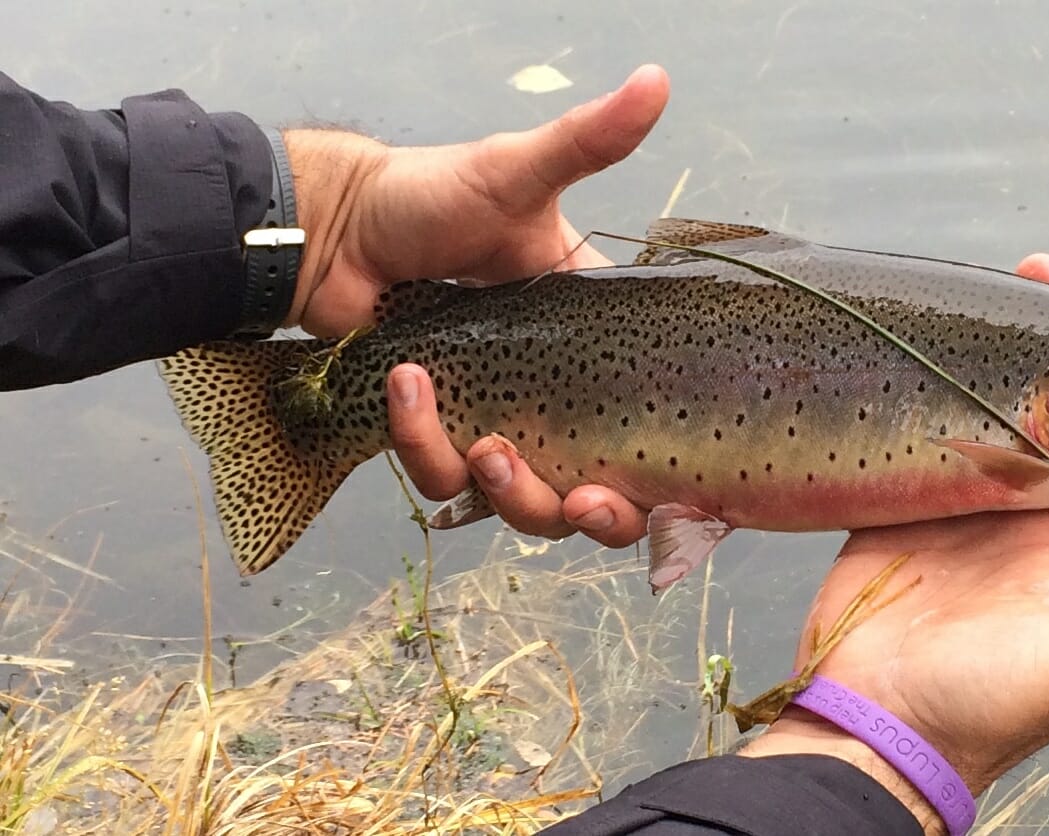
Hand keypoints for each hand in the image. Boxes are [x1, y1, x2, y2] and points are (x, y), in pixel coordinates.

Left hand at [280, 66, 666, 544]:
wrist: (329, 228)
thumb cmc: (427, 195)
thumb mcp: (517, 172)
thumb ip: (588, 140)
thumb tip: (658, 78)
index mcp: (589, 339)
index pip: (645, 412)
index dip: (666, 463)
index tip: (668, 481)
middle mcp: (549, 392)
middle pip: (595, 488)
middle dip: (596, 512)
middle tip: (587, 500)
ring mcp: (493, 418)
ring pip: (522, 502)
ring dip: (511, 492)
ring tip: (486, 447)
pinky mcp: (433, 436)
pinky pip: (443, 478)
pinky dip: (425, 445)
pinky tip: (407, 388)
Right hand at [740, 255, 1048, 833]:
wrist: (880, 727)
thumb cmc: (995, 708)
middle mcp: (1028, 512)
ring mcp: (962, 502)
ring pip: (991, 407)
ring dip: (1002, 350)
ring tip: (1012, 285)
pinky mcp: (901, 501)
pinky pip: (921, 429)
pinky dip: (929, 384)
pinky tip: (934, 336)